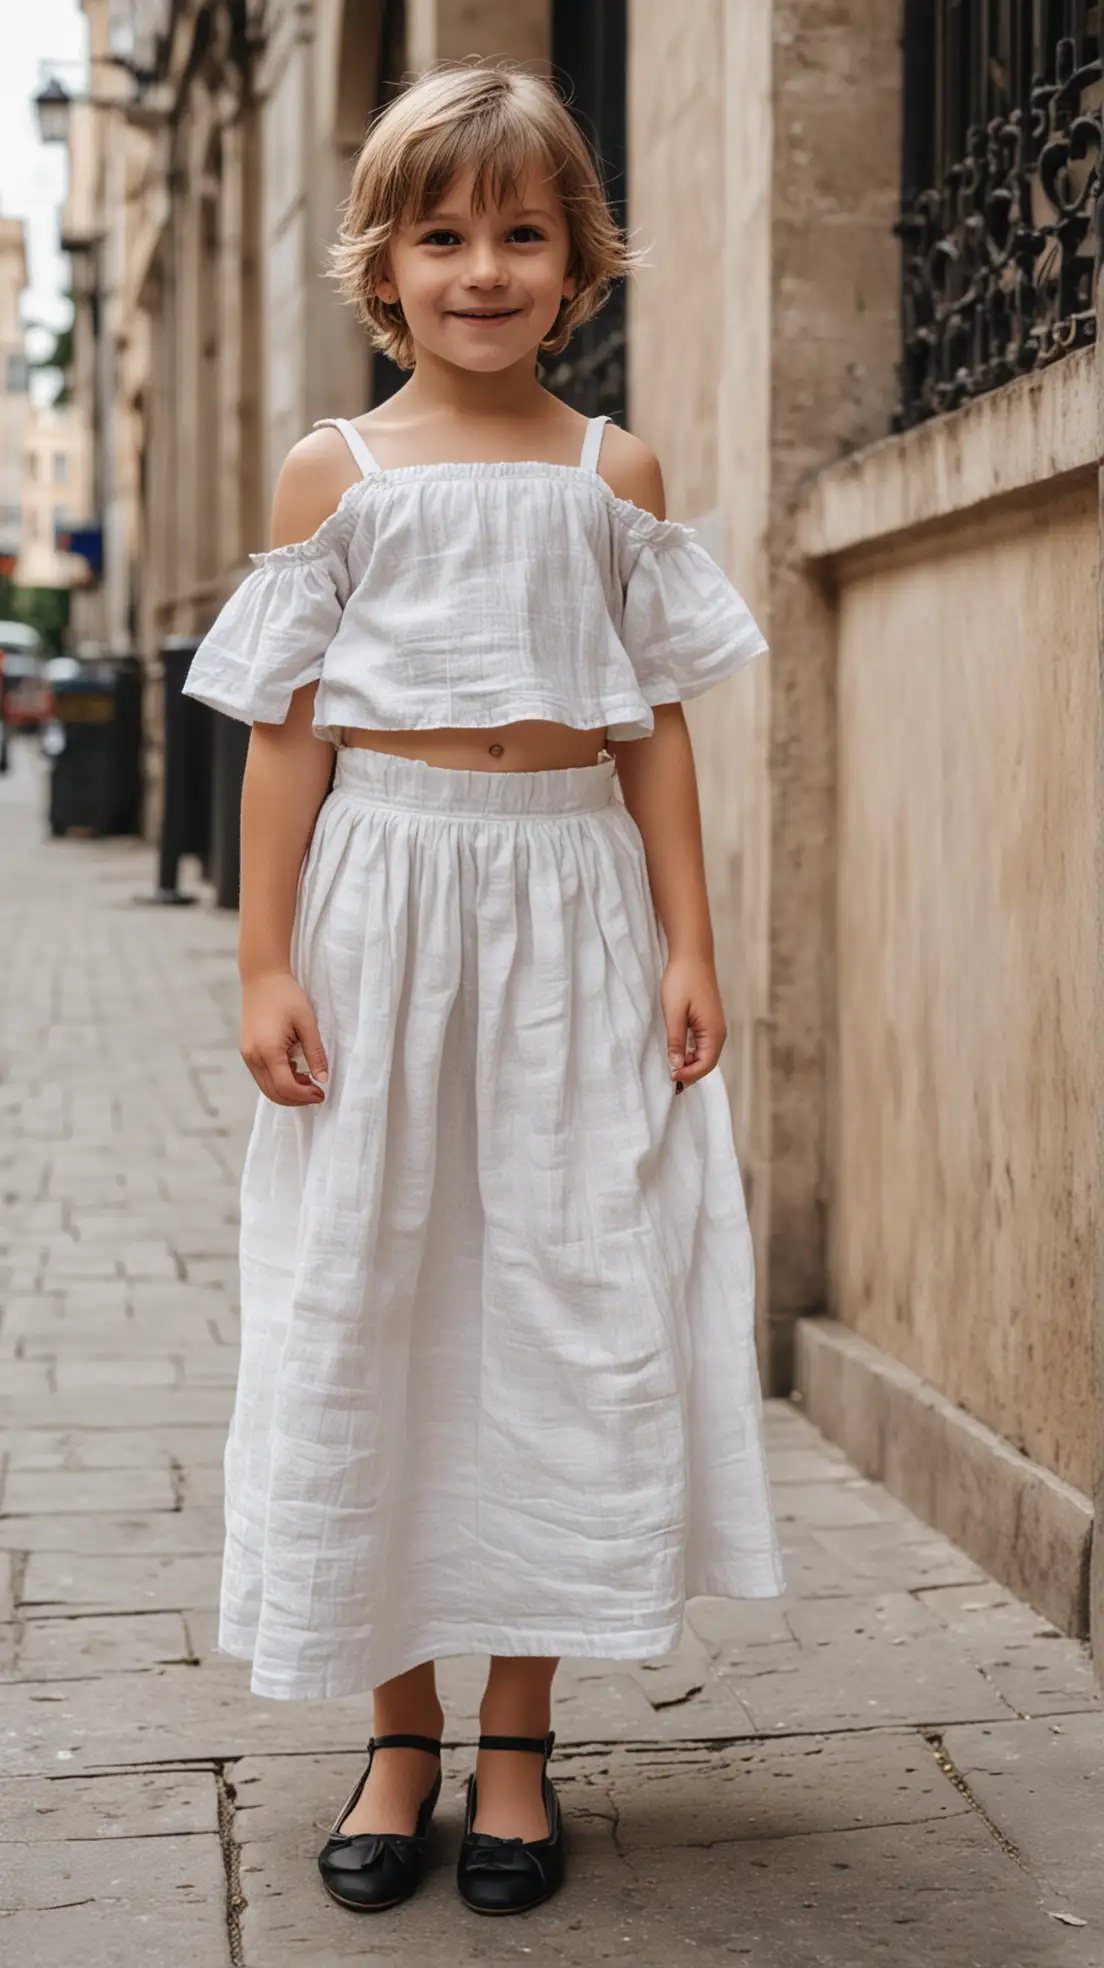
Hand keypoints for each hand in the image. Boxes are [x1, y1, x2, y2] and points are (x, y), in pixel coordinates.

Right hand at [241, 971, 328, 1106]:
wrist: (262, 978)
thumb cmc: (286, 996)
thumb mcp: (307, 1023)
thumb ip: (315, 1053)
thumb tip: (323, 1079)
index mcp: (268, 1050)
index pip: (286, 1087)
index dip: (305, 1095)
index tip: (322, 1093)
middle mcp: (253, 1057)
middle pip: (274, 1093)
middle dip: (297, 1099)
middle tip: (317, 1093)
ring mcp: (247, 1055)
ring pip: (266, 1088)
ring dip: (287, 1092)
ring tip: (308, 1082)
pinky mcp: (247, 1051)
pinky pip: (262, 1076)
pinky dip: (278, 1081)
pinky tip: (295, 1071)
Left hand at [661, 953, 726, 1090]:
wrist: (692, 955)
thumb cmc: (682, 980)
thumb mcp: (674, 1012)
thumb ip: (676, 1041)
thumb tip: (676, 1066)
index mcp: (713, 1032)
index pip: (704, 1065)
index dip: (688, 1075)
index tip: (670, 1077)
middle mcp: (719, 1032)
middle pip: (707, 1063)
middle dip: (690, 1074)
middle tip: (670, 1080)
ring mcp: (715, 1026)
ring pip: (705, 1055)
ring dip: (691, 1065)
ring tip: (673, 1070)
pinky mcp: (709, 1021)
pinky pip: (703, 1045)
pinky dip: (692, 1054)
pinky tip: (679, 1055)